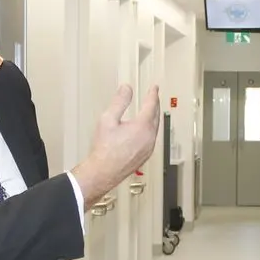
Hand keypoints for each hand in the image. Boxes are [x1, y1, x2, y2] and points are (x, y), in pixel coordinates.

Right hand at [71, 85, 160, 203]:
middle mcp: (149, 138)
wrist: (103, 172)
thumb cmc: (104, 149)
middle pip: (156, 116)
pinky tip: (144, 129)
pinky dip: (150, 129)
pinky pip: (152, 138)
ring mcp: (149, 148)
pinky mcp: (145, 156)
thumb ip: (119, 102)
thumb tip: (126, 88)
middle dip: (155, 105)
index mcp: (142, 127)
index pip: (151, 105)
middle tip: (153, 97)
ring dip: (153, 117)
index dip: (153, 94)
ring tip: (150, 111)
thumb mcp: (108, 119)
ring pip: (155, 128)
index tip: (154, 88)